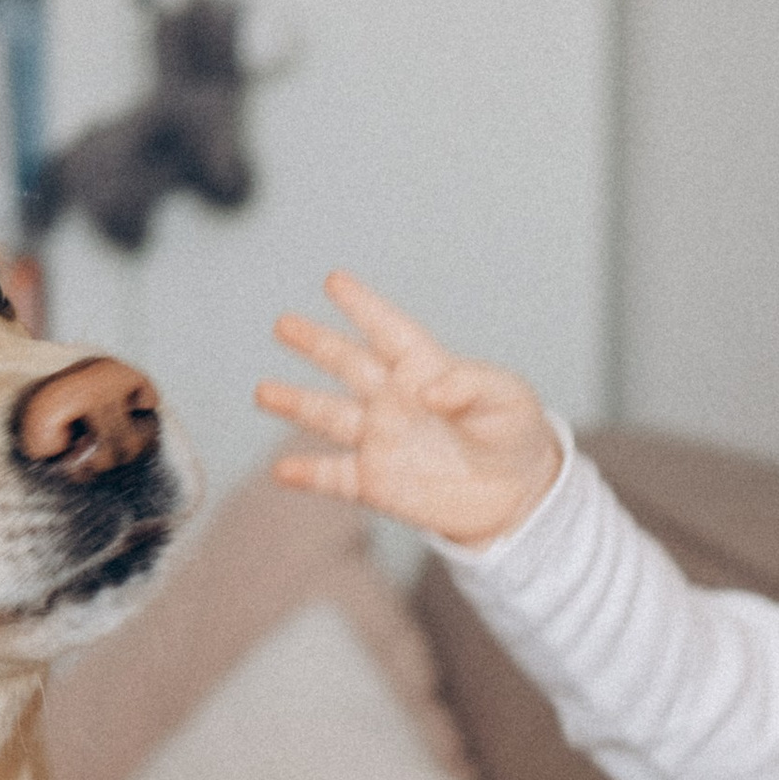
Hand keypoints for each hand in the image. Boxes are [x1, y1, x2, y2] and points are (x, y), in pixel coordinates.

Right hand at [258, 274, 560, 548]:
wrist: (516, 497)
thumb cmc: (515, 437)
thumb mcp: (507, 401)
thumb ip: (469, 387)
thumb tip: (430, 390)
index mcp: (425, 369)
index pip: (388, 331)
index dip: (363, 306)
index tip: (334, 281)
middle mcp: (394, 399)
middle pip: (346, 364)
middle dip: (315, 343)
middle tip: (283, 323)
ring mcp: (381, 440)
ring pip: (328, 416)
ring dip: (295, 403)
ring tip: (262, 391)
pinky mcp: (376, 482)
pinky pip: (334, 476)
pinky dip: (307, 474)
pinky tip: (281, 471)